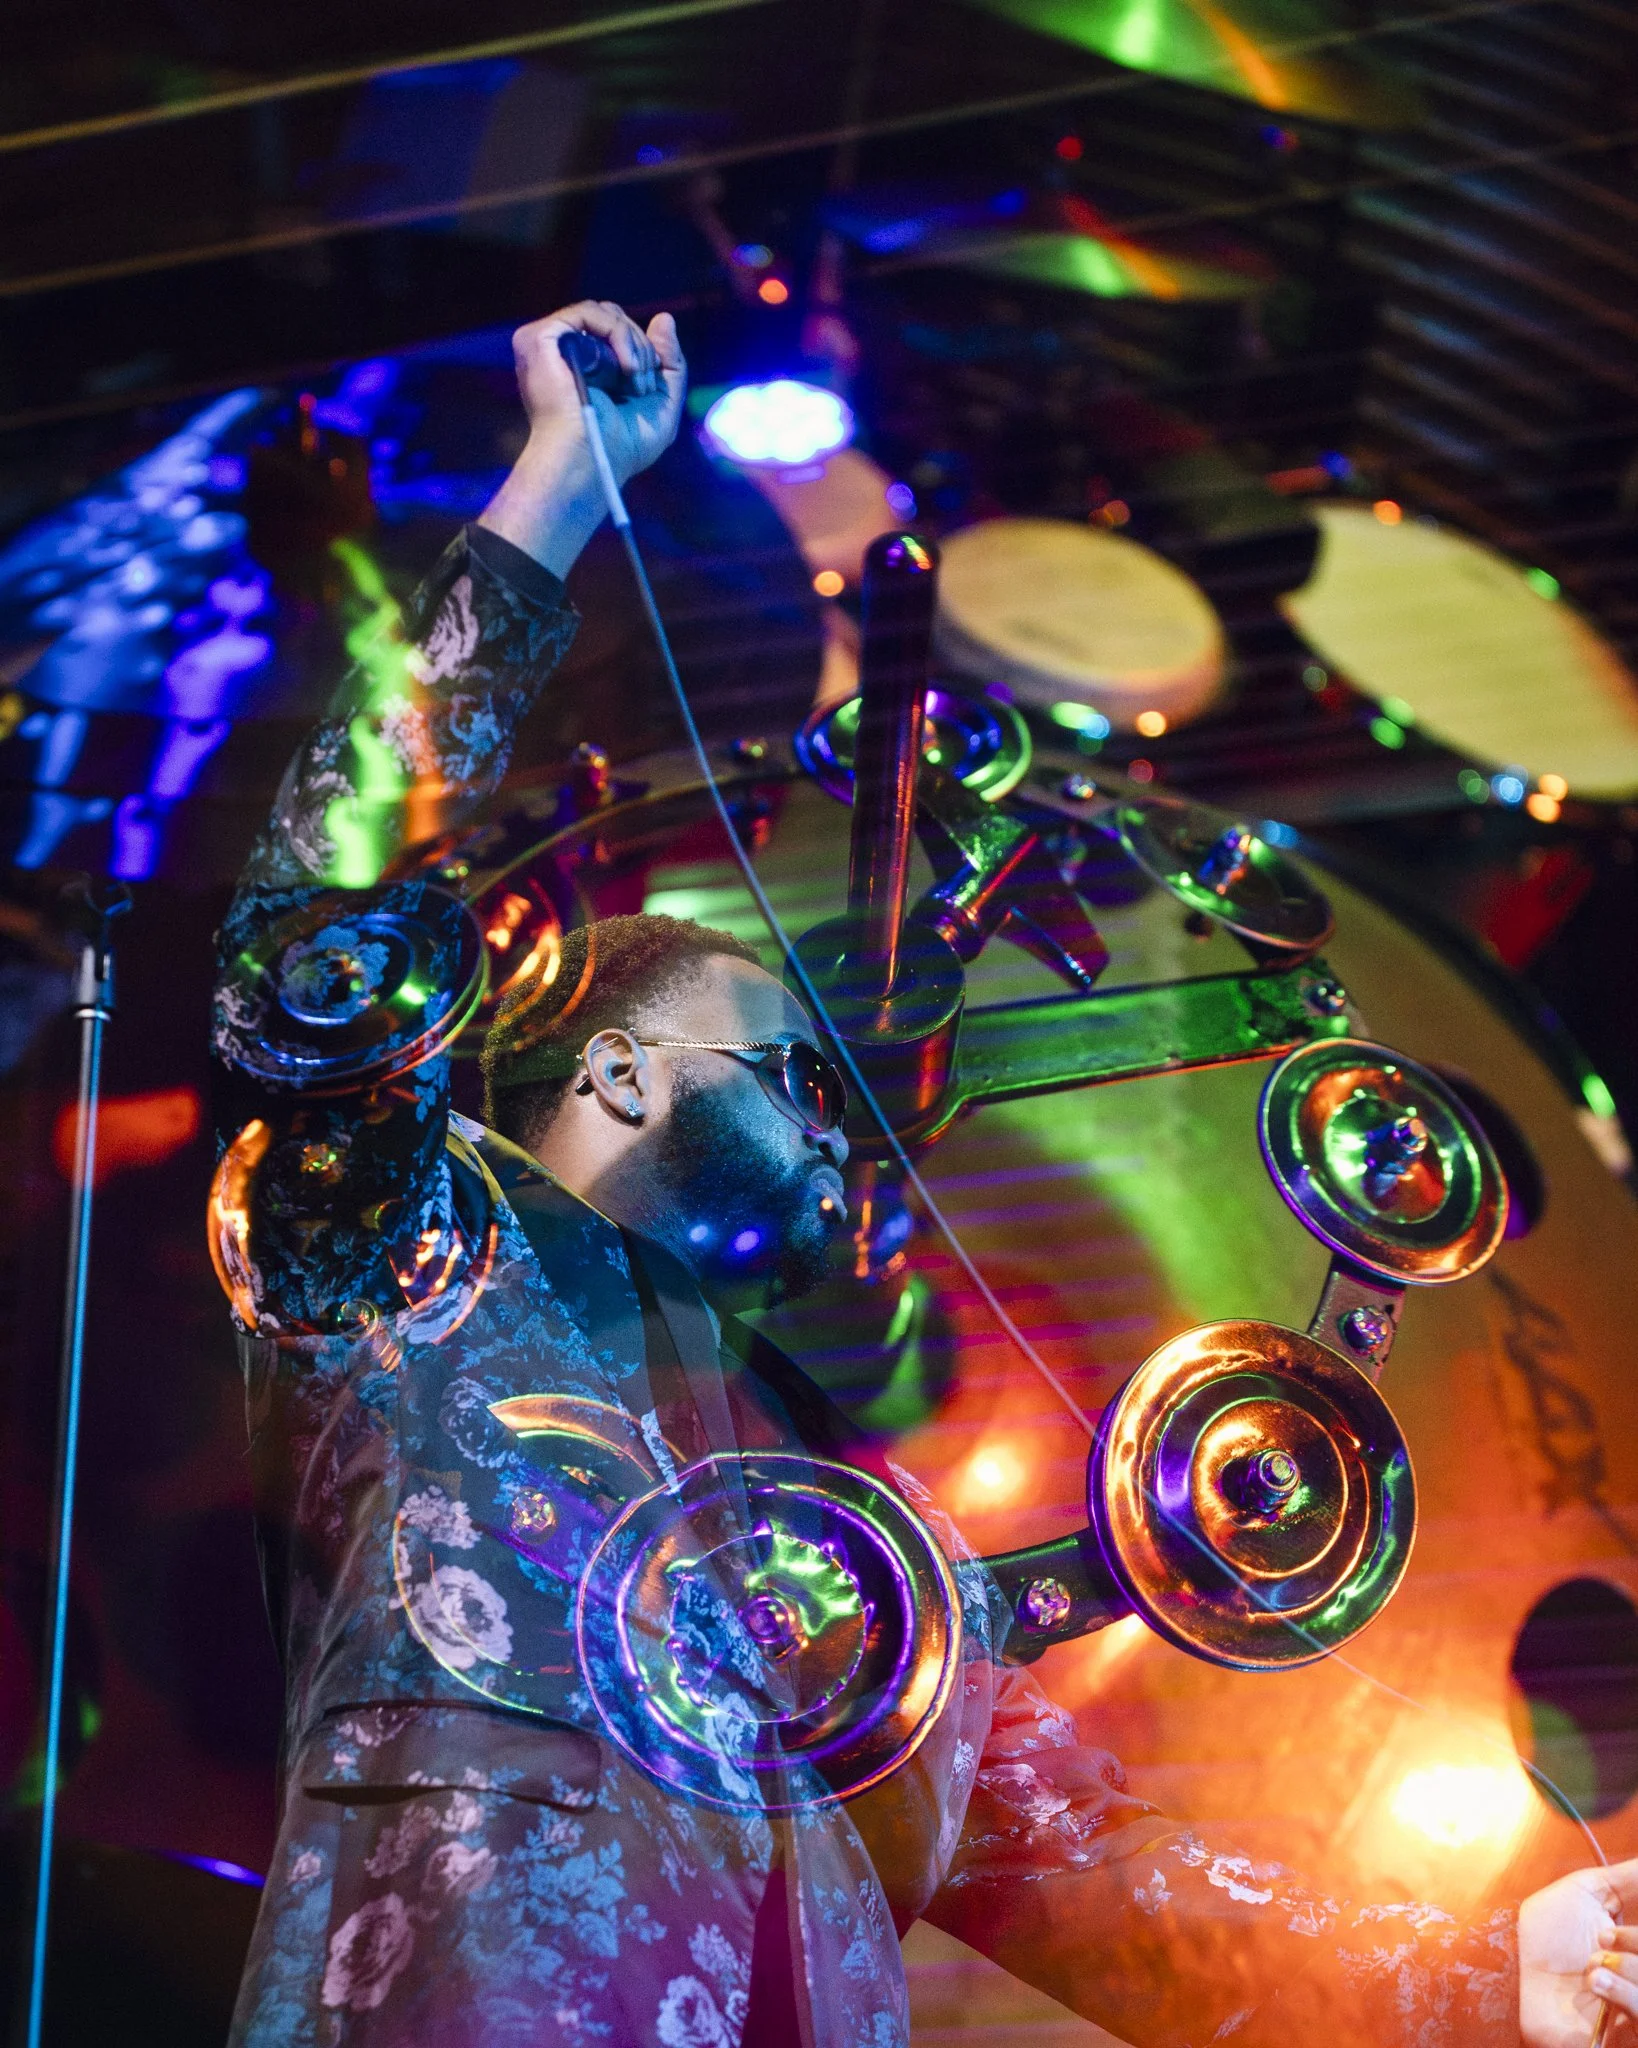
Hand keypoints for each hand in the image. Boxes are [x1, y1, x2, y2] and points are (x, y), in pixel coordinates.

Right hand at [480, 301, 686, 577]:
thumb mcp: (661, 403)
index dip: (644, 350)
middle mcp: (561, 353)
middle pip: (613, 317)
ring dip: (633, 345)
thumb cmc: (622, 448)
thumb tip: (665, 317)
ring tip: (634, 382)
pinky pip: (590, 312)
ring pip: (605, 313)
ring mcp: (547, 345)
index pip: (618, 331)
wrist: (592, 462)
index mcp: (581, 367)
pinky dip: (619, 335)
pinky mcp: (539, 338)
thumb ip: (669, 361)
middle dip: (641, 348)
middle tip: (640, 387)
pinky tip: (626, 368)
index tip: (648, 385)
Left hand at [1520, 1856, 1637, 2045]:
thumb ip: (1624, 1878)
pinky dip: (1625, 1993)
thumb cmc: (1546, 1933)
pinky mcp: (1623, 2033)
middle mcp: (1635, 1975)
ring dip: (1630, 1968)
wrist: (1510, 1974)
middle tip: (1604, 1936)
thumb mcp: (1583, 1893)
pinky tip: (1596, 1979)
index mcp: (1635, 1945)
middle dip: (1635, 1940)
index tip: (1624, 1906)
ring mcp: (1631, 2004)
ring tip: (1595, 1962)